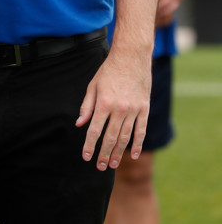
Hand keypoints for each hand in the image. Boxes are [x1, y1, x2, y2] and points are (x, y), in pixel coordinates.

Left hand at [75, 46, 150, 169]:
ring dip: (118, 152)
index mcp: (104, 103)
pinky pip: (141, 130)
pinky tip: (134, 155)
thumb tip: (79, 124)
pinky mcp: (145, 108)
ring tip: (113, 163)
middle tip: (100, 167)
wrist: (131, 57)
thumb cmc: (108, 70)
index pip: (95, 130)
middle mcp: (119, 108)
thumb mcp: (92, 85)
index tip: (86, 157)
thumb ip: (86, 106)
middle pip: (110, 137)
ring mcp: (134, 109)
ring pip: (125, 137)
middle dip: (104, 154)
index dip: (90, 145)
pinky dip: (138, 144)